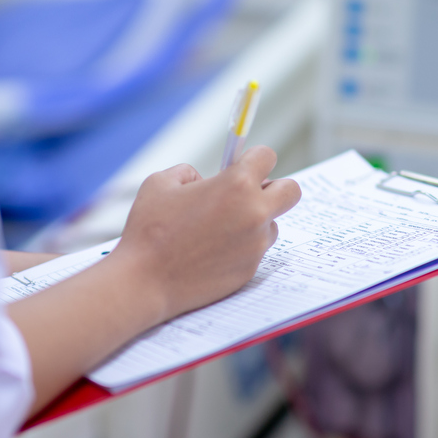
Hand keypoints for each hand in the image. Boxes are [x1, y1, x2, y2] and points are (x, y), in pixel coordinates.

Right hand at [110, 145, 301, 323]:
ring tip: (219, 228)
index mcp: (236, 185)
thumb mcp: (161, 183)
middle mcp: (254, 214)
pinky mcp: (251, 269)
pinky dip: (241, 247)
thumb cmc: (148, 230)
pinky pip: (255, 250)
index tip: (243, 164)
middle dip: (274, 188)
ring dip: (254, 221)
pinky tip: (212, 251)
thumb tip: (204, 180)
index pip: (267, 157)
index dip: (253, 158)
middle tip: (249, 193)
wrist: (145, 281)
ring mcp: (256, 245)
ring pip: (272, 224)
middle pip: (291, 191)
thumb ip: (190, 173)